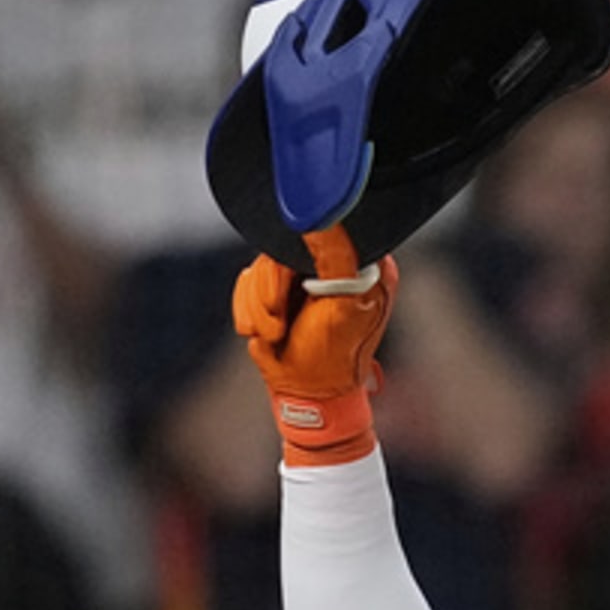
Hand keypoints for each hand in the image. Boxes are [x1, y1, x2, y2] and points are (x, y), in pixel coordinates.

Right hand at [234, 227, 397, 404]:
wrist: (304, 394)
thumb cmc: (332, 356)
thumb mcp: (341, 307)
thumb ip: (335, 259)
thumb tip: (323, 215)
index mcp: (364, 263)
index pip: (328, 229)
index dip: (303, 250)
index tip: (298, 283)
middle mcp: (334, 264)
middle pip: (283, 246)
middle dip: (272, 290)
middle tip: (280, 323)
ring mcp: (301, 276)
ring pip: (259, 267)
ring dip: (259, 309)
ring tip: (275, 335)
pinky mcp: (274, 289)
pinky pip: (246, 282)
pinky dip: (249, 312)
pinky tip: (266, 335)